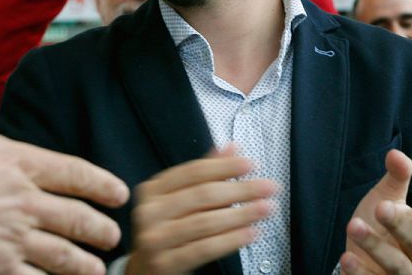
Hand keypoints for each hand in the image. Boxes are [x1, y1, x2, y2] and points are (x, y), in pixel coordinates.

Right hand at [126, 145, 276, 274]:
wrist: (144, 270)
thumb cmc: (165, 230)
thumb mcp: (176, 199)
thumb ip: (203, 174)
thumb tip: (231, 148)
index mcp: (153, 190)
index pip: (192, 172)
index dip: (223, 166)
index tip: (250, 164)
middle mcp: (150, 212)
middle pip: (201, 195)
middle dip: (240, 190)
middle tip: (268, 187)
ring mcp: (156, 238)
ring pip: (205, 222)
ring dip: (241, 214)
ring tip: (266, 208)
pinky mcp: (165, 262)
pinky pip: (204, 249)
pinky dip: (230, 240)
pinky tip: (250, 233)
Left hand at [340, 150, 411, 273]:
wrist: (361, 256)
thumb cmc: (379, 224)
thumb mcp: (386, 198)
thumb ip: (396, 177)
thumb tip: (395, 152)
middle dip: (399, 225)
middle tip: (380, 207)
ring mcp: (400, 273)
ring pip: (397, 265)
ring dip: (376, 246)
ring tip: (353, 226)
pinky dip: (360, 272)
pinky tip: (346, 258)